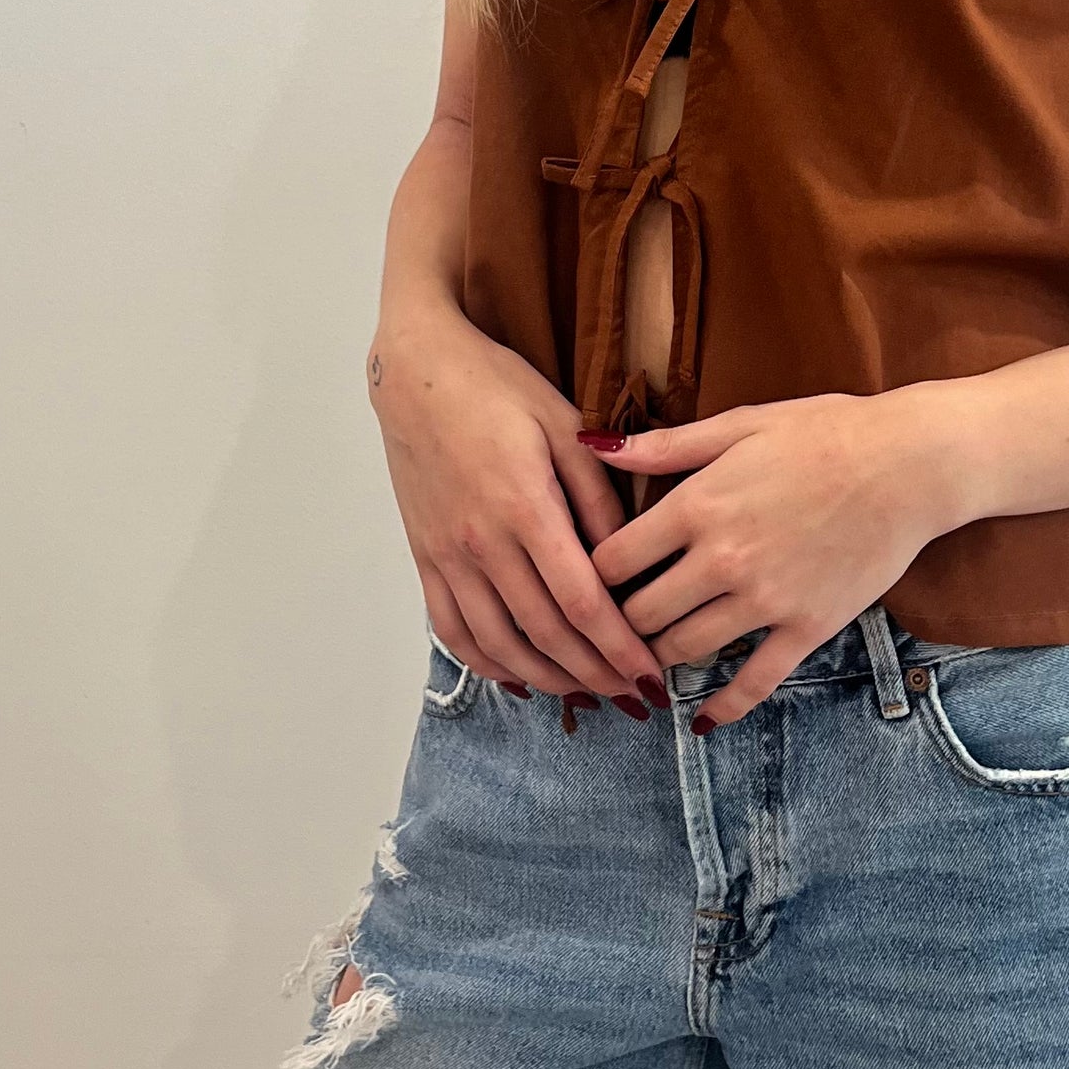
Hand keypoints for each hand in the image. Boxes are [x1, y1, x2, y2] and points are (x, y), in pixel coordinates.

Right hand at [367, 306, 671, 716]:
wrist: (417, 372)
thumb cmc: (498, 388)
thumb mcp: (565, 425)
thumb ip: (600, 494)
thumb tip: (632, 556)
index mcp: (526, 507)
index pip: (582, 603)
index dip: (620, 649)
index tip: (652, 673)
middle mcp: (482, 542)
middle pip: (546, 634)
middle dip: (596, 674)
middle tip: (635, 696)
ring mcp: (448, 555)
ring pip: (501, 644)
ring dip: (548, 678)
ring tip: (588, 693)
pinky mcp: (424, 557)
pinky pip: (455, 630)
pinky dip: (489, 663)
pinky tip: (519, 674)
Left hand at [581, 391, 950, 727]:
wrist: (908, 464)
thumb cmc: (824, 432)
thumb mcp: (739, 424)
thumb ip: (665, 446)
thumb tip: (593, 447)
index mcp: (698, 504)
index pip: (611, 560)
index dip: (590, 572)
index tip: (592, 577)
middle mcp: (722, 560)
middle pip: (639, 614)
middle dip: (619, 620)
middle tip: (613, 623)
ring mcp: (765, 600)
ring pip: (684, 649)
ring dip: (658, 657)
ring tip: (648, 654)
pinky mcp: (806, 628)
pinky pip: (754, 683)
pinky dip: (722, 707)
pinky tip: (701, 718)